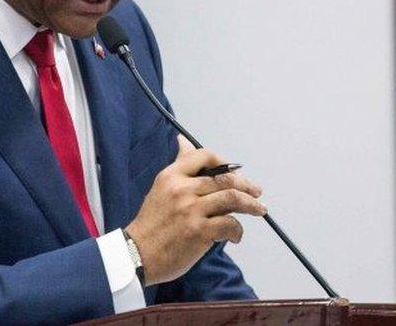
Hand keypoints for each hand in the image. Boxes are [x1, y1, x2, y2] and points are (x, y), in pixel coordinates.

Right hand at [124, 135, 265, 285]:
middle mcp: (182, 189)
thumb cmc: (151, 223)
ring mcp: (191, 210)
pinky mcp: (199, 231)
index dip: (225, 162)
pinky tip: (236, 235)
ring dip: (250, 205)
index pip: (204, 156)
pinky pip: (229, 224)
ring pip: (232, 198)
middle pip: (224, 178)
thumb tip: (183, 141)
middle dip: (246, 185)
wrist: (137, 254)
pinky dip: (237, 230)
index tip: (235, 172)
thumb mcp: (161, 187)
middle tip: (256, 192)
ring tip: (259, 210)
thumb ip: (179, 167)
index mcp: (171, 176)